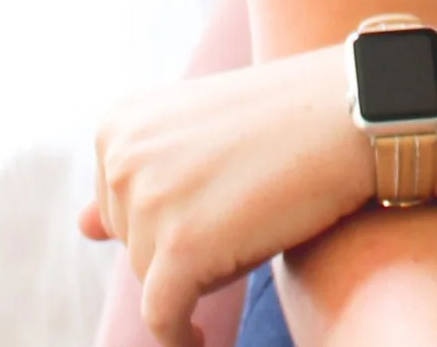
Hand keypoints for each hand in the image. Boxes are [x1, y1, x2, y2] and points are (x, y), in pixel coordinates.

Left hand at [79, 47, 375, 346]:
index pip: (119, 210)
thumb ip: (135, 180)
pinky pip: (164, 320)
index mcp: (117, 123)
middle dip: (184, 243)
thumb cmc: (282, 124)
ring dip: (199, 273)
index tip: (219, 197)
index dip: (173, 215)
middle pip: (135, 247)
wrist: (353, 112)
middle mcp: (120, 158)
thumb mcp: (196, 136)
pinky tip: (204, 339)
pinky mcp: (179, 251)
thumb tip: (83, 226)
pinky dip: (181, 339)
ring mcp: (147, 204)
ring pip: (155, 281)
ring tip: (252, 223)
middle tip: (244, 204)